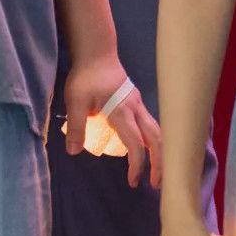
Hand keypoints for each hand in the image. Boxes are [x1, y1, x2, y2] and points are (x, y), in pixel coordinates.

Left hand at [62, 58, 161, 189]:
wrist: (97, 52)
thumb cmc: (85, 77)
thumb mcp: (75, 102)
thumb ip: (75, 127)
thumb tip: (74, 152)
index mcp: (122, 111)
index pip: (136, 143)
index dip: (138, 165)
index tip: (134, 182)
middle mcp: (136, 109)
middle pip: (157, 138)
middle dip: (161, 162)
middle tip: (158, 183)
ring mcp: (138, 104)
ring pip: (157, 131)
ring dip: (160, 151)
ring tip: (157, 169)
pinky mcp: (136, 102)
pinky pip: (149, 124)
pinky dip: (152, 140)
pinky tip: (145, 148)